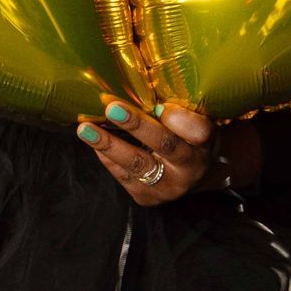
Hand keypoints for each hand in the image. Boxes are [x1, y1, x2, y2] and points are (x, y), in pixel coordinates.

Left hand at [76, 95, 217, 202]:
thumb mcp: (194, 120)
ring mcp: (167, 188)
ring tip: (85, 129)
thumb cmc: (187, 138)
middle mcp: (190, 170)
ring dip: (108, 144)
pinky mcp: (147, 197)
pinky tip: (92, 140)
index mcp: (205, 144)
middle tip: (112, 107)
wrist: (191, 177)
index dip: (181, 119)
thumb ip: (178, 107)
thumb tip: (146, 93)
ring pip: (136, 164)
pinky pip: (123, 175)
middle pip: (164, 145)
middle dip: (136, 125)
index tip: (161, 105)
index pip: (199, 131)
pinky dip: (106, 156)